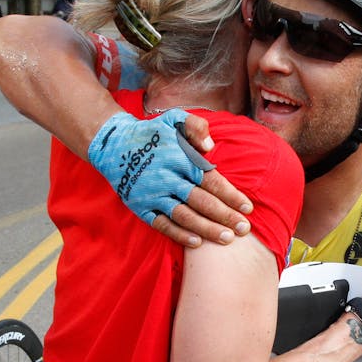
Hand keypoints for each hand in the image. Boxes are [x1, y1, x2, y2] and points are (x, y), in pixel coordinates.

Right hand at [87, 110, 251, 246]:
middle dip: (225, 216)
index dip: (230, 195)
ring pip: (184, 215)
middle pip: (201, 201)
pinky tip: (197, 242)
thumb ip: (196, 126)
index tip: (248, 208)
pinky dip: (179, 234)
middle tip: (244, 229)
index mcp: (179, 158)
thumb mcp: (174, 119)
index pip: (210, 180)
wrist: (113, 144)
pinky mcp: (140, 207)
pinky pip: (161, 224)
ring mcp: (153, 194)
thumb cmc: (152, 133)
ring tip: (227, 238)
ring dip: (206, 228)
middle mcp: (167, 177)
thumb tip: (210, 147)